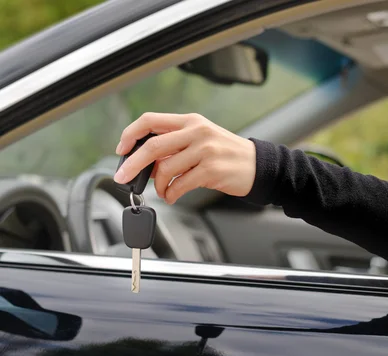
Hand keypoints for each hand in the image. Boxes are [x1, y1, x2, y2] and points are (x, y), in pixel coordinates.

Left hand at [113, 112, 256, 203]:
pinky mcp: (211, 170)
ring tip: (163, 191)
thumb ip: (176, 144)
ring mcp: (205, 150)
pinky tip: (172, 196)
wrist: (258, 165)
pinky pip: (180, 184)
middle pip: (152, 146)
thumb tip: (145, 161)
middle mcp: (197, 132)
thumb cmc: (227, 154)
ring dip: (158, 185)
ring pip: (165, 168)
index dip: (130, 134)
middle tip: (124, 177)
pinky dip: (171, 194)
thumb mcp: (202, 139)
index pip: (150, 120)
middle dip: (132, 164)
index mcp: (191, 121)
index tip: (122, 149)